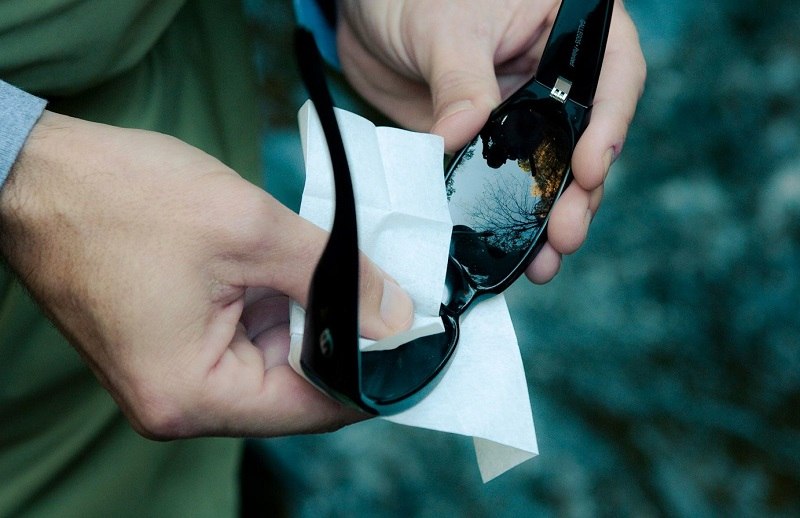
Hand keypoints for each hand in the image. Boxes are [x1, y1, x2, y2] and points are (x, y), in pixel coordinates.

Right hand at [0, 111, 412, 437]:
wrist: (40, 174)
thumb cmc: (119, 198)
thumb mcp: (249, 229)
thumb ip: (333, 274)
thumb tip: (393, 318)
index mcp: (191, 393)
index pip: (312, 408)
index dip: (372, 377)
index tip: (414, 344)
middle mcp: (177, 400)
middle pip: (293, 386)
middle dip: (339, 335)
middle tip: (378, 286)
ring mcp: (171, 374)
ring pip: (271, 357)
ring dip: (302, 313)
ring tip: (313, 260)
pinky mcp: (170, 344)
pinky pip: (241, 337)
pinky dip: (271, 303)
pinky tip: (280, 262)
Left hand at [337, 0, 645, 282]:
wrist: (370, 13)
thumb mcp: (447, 26)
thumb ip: (462, 82)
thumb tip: (463, 136)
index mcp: (568, 27)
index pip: (613, 75)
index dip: (608, 126)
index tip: (589, 170)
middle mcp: (556, 76)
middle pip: (587, 139)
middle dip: (578, 191)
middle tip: (566, 232)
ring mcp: (525, 114)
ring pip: (551, 170)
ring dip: (548, 216)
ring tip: (543, 258)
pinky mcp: (490, 144)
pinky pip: (505, 183)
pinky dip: (506, 215)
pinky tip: (508, 246)